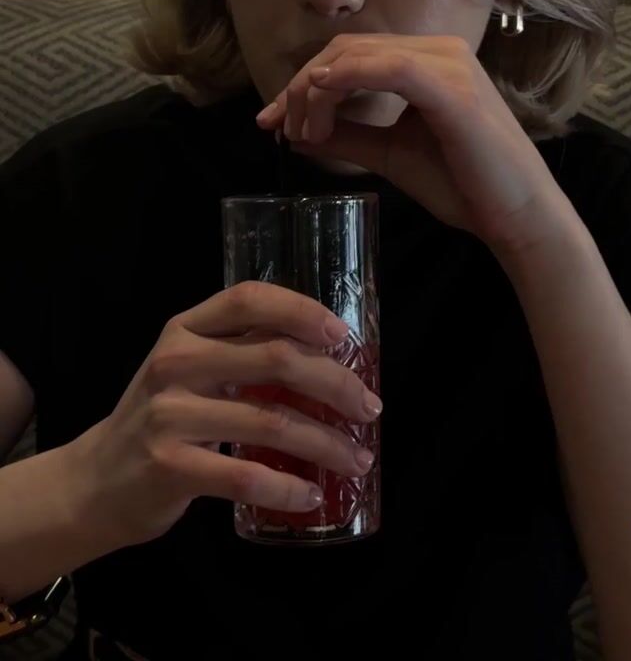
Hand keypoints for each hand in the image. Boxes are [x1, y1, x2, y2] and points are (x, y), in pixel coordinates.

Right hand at [70, 282, 381, 547]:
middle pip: (275, 358)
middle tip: (368, 407)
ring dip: (326, 444)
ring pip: (271, 422)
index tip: (343, 337)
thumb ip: (240, 353)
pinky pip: (246, 477)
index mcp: (185, 329)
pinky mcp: (170, 466)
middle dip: (335, 383)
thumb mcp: (189, 370)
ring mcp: (170, 414)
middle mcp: (176, 362)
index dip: (301, 310)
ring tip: (357, 459)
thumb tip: (329, 357)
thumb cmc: (161, 418)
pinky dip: (287, 489)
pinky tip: (310, 496)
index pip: (248, 299)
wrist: (95, 481)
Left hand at [257, 33, 576, 258]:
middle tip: (276, 126)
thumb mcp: (390, 154)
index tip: (271, 121)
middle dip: (301, 85)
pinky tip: (321, 101)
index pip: (350, 54)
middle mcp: (440, 50)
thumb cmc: (463, 185)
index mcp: (429, 60)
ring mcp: (449, 64)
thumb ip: (348, 136)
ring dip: (316, 90)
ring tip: (301, 132)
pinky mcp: (453, 88)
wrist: (518, 217)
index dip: (303, 81)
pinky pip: (388, 68)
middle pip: (347, 48)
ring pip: (359, 54)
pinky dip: (346, 79)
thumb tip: (296, 129)